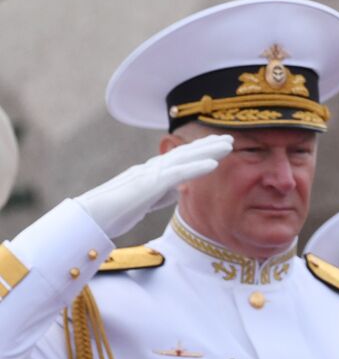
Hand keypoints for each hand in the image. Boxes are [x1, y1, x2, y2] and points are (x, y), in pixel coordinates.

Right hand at [75, 135, 232, 238]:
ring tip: (229, 145)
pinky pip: (177, 174)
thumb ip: (160, 194)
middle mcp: (149, 169)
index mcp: (148, 174)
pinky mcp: (147, 185)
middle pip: (184, 153)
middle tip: (231, 138)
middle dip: (208, 145)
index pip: (178, 159)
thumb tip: (177, 189)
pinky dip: (196, 167)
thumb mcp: (144, 203)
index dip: (198, 150)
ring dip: (208, 150)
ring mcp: (148, 174)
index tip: (218, 145)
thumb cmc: (111, 215)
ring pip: (184, 158)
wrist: (87, 220)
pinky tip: (214, 164)